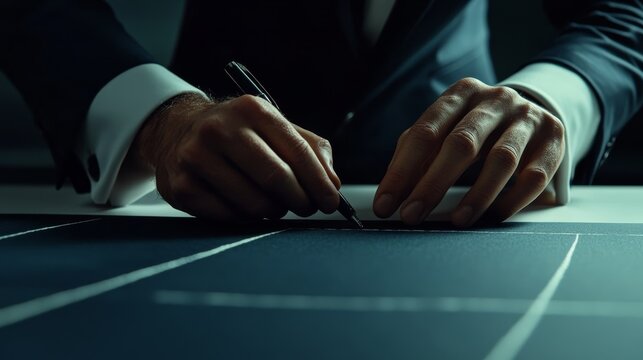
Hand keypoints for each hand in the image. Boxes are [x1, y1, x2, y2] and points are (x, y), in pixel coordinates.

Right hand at [133, 93, 340, 220]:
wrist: (178, 131)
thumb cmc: (238, 134)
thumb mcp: (274, 127)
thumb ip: (310, 150)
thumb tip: (332, 184)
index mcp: (251, 110)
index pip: (297, 151)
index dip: (319, 182)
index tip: (331, 201)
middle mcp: (220, 129)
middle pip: (276, 179)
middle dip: (301, 201)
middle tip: (307, 208)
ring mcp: (196, 158)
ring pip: (254, 204)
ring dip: (273, 211)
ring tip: (272, 202)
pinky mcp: (182, 187)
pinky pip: (230, 217)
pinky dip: (246, 217)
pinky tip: (244, 204)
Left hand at [373, 77, 564, 226]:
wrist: (532, 112)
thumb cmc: (476, 128)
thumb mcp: (445, 130)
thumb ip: (417, 155)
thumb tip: (390, 194)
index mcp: (460, 94)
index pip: (425, 132)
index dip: (402, 171)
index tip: (386, 204)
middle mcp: (495, 100)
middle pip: (461, 143)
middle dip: (432, 184)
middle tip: (412, 215)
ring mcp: (527, 118)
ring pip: (501, 159)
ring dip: (476, 196)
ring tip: (456, 221)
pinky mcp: (554, 139)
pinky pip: (534, 175)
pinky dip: (512, 200)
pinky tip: (494, 217)